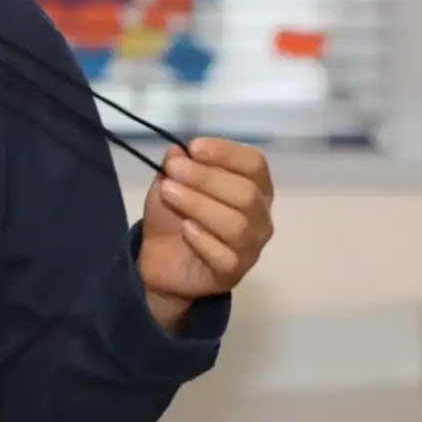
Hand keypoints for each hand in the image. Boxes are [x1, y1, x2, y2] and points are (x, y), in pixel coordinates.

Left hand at [137, 138, 273, 327]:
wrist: (161, 258)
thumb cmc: (176, 214)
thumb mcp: (170, 182)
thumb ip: (177, 164)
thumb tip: (178, 150)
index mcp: (253, 186)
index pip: (255, 164)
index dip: (227, 152)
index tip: (194, 148)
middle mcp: (260, 216)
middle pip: (246, 193)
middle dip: (205, 178)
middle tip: (173, 170)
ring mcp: (251, 247)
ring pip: (237, 225)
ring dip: (198, 204)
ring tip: (169, 194)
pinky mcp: (234, 273)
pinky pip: (226, 256)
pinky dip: (203, 240)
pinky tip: (186, 229)